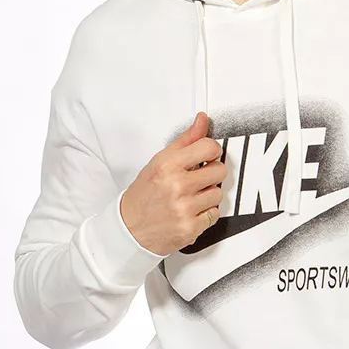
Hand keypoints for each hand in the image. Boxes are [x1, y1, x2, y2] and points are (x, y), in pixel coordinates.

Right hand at [120, 112, 224, 255]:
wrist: (129, 229)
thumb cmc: (144, 194)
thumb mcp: (159, 161)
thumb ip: (185, 141)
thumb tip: (202, 120)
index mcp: (167, 165)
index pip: (209, 147)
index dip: (212, 150)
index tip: (207, 155)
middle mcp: (176, 186)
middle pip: (219, 170)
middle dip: (211, 172)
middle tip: (198, 177)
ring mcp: (184, 208)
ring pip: (218, 193)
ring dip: (209, 194)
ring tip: (192, 196)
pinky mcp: (190, 228)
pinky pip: (215, 214)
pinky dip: (206, 213)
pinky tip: (191, 210)